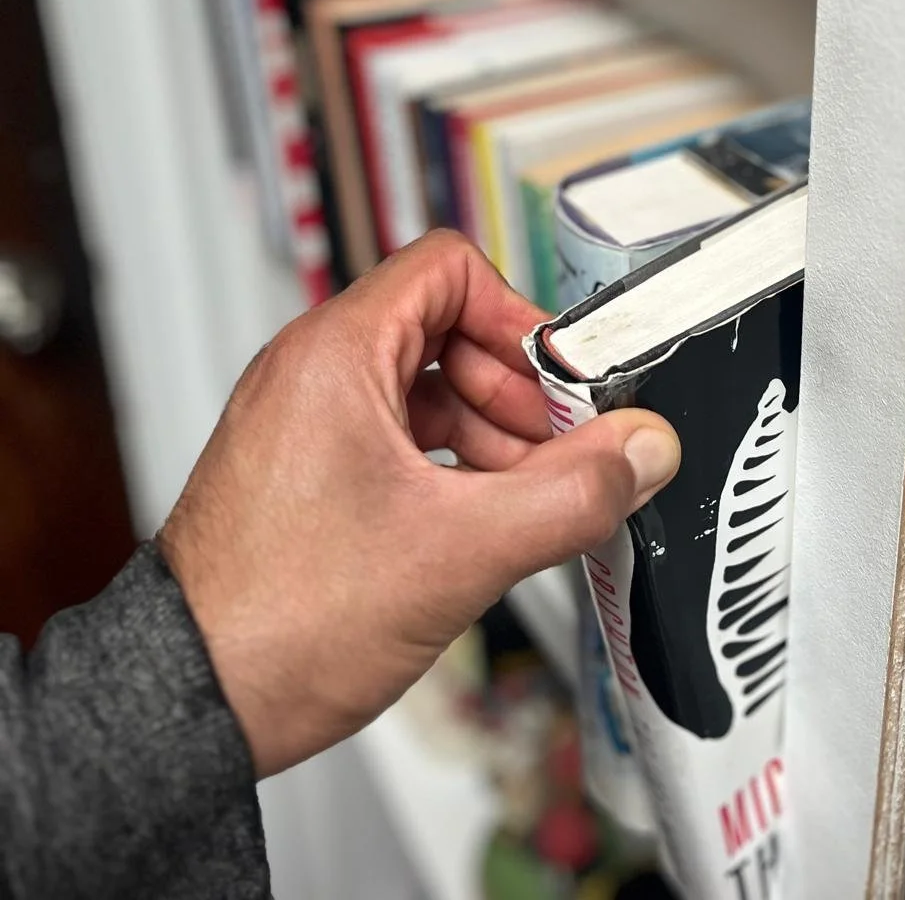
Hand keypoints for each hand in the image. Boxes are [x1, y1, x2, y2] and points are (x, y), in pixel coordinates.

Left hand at [158, 230, 679, 777]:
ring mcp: (311, 421)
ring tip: (529, 500)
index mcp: (337, 355)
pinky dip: (456, 464)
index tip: (564, 382)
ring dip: (495, 435)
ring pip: (431, 389)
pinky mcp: (313, 468)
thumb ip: (570, 494)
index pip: (449, 270)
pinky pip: (405, 435)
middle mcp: (316, 373)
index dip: (520, 318)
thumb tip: (642, 451)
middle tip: (564, 452)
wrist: (193, 702)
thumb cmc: (282, 618)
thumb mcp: (460, 550)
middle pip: (450, 331)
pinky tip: (486, 519)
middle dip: (519, 391)